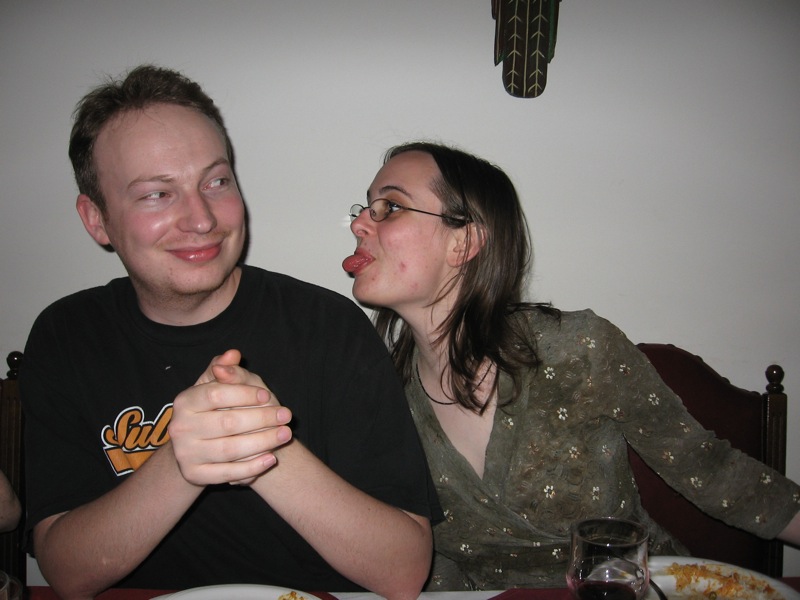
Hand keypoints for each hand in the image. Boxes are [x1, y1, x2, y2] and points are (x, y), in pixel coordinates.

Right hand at [169, 350, 292, 485]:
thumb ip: (229, 370)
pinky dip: (252, 467)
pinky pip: (227, 474)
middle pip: (227, 423)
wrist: (198, 445)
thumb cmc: (216, 409)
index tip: (268, 395)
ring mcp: (186, 453)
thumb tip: (232, 354)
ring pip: (230, 449)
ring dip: (263, 442)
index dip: (244, 394)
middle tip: (286, 417)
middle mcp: (180, 428)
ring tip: (285, 435)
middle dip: (262, 419)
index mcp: (185, 401)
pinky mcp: (195, 475)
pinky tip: (271, 458)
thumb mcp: (221, 386)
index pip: (216, 394)